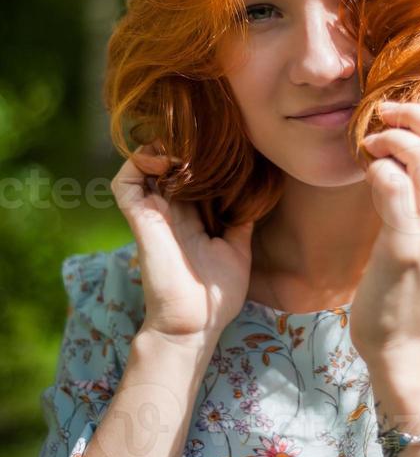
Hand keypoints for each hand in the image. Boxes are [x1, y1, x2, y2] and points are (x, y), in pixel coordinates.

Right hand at [111, 142, 254, 347]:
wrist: (196, 323)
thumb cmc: (216, 295)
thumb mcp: (238, 250)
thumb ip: (240, 222)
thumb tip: (255, 196)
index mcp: (191, 217)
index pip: (188, 175)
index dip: (199, 155)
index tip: (221, 141)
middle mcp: (170, 210)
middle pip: (165, 163)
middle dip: (182, 144)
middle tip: (204, 134)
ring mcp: (153, 213)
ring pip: (141, 165)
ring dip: (160, 148)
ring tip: (186, 144)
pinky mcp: (140, 219)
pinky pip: (126, 181)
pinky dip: (140, 163)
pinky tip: (168, 159)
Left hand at [349, 100, 419, 363]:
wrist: (406, 342)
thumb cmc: (412, 285)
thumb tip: (407, 147)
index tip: (396, 114)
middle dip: (410, 115)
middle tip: (380, 114)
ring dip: (388, 140)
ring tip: (370, 146)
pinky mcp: (408, 246)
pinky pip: (393, 185)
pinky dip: (376, 170)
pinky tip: (367, 176)